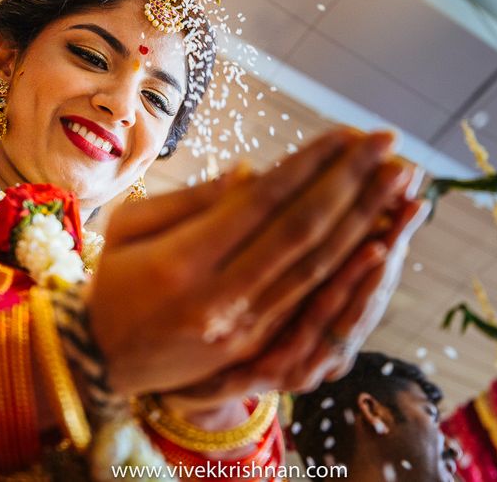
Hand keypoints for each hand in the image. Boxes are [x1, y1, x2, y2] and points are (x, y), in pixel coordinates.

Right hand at [86, 128, 403, 396]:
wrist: (95, 363)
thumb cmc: (110, 281)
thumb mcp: (129, 226)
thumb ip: (193, 200)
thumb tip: (254, 174)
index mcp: (184, 259)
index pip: (265, 201)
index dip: (312, 164)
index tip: (348, 132)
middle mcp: (220, 296)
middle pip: (303, 231)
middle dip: (354, 182)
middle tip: (391, 144)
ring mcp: (242, 329)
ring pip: (318, 268)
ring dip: (366, 220)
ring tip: (401, 182)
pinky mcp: (255, 351)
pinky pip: (313, 307)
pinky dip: (351, 272)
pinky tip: (383, 242)